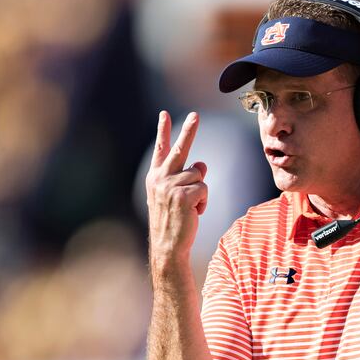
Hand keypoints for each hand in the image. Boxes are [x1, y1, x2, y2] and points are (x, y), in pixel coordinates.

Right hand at [146, 111, 207, 266]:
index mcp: (155, 177)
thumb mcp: (172, 197)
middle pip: (180, 149)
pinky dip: (203, 201)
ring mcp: (171, 186)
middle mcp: (160, 178)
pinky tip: (193, 213)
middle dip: (188, 130)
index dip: (163, 131)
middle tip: (196, 115)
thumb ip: (183, 178)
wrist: (167, 245)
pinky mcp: (184, 195)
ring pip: (199, 175)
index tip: (164, 114)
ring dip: (200, 191)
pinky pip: (204, 189)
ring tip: (189, 207)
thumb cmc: (172, 221)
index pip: (161, 149)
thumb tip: (201, 163)